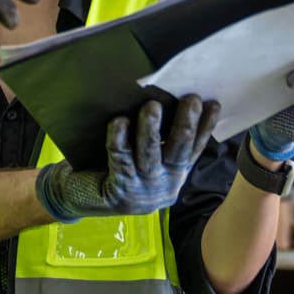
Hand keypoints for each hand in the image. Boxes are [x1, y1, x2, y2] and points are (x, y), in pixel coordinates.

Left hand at [35, 95, 220, 221]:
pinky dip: (119, 139)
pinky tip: (119, 122)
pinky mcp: (120, 191)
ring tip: (152, 106)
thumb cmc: (115, 167)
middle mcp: (165, 184)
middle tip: (191, 99)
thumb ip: (159, 139)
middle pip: (177, 150)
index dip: (205, 127)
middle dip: (185, 124)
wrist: (80, 196)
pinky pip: (120, 160)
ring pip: (149, 154)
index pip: (194, 148)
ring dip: (151, 129)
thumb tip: (166, 98)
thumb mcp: (145, 158)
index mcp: (174, 174)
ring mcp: (143, 191)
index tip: (213, 103)